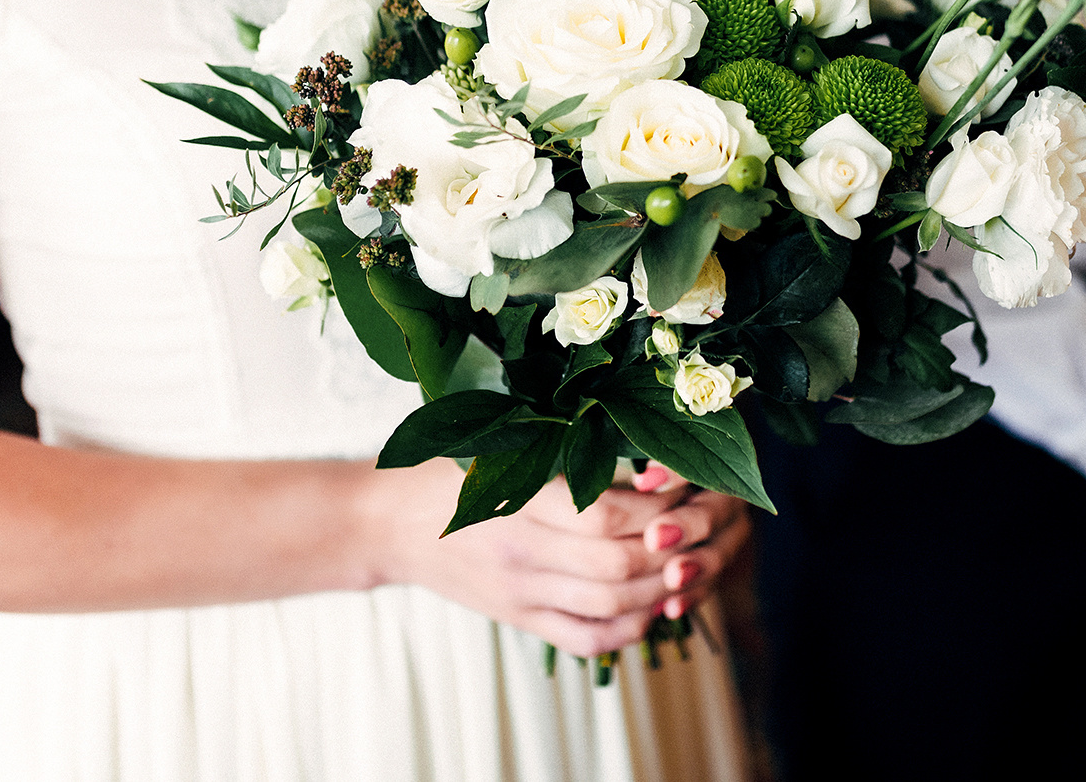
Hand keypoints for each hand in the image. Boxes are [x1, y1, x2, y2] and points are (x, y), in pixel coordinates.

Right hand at [380, 460, 746, 657]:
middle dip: (670, 549)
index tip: (682, 485)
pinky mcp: (519, 618)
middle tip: (696, 524)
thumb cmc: (449, 470)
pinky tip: (651, 605)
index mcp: (518, 500)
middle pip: (618, 566)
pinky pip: (587, 639)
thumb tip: (642, 449)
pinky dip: (631, 629)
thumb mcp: (501, 446)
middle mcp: (521, 553)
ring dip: (661, 589)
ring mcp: (521, 593)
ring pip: (611, 607)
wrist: (388, 523)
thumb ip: (564, 451)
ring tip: (685, 561)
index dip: (657, 507)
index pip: (607, 516)